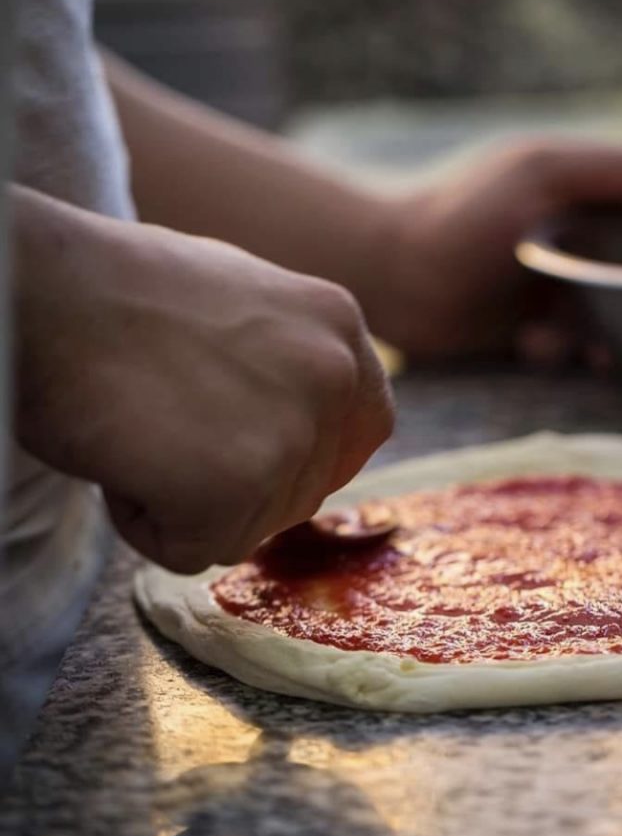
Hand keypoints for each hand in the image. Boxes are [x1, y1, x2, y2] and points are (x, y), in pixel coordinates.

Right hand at [12, 187, 392, 572]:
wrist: (43, 285)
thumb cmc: (119, 291)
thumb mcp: (245, 305)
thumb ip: (289, 363)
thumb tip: (300, 418)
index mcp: (338, 326)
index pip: (364, 428)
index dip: (308, 456)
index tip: (253, 454)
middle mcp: (334, 374)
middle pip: (305, 490)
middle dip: (237, 484)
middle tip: (164, 425)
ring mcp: (293, 429)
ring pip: (251, 526)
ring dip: (187, 501)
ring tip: (140, 428)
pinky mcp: (238, 483)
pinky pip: (195, 550)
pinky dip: (147, 524)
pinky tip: (122, 457)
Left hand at [379, 139, 621, 361]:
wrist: (393, 273)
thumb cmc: (464, 212)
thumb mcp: (542, 171)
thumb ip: (617, 170)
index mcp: (583, 193)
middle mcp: (575, 241)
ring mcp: (553, 288)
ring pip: (609, 320)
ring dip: (597, 333)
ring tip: (556, 330)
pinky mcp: (530, 329)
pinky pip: (571, 348)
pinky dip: (560, 349)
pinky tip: (530, 341)